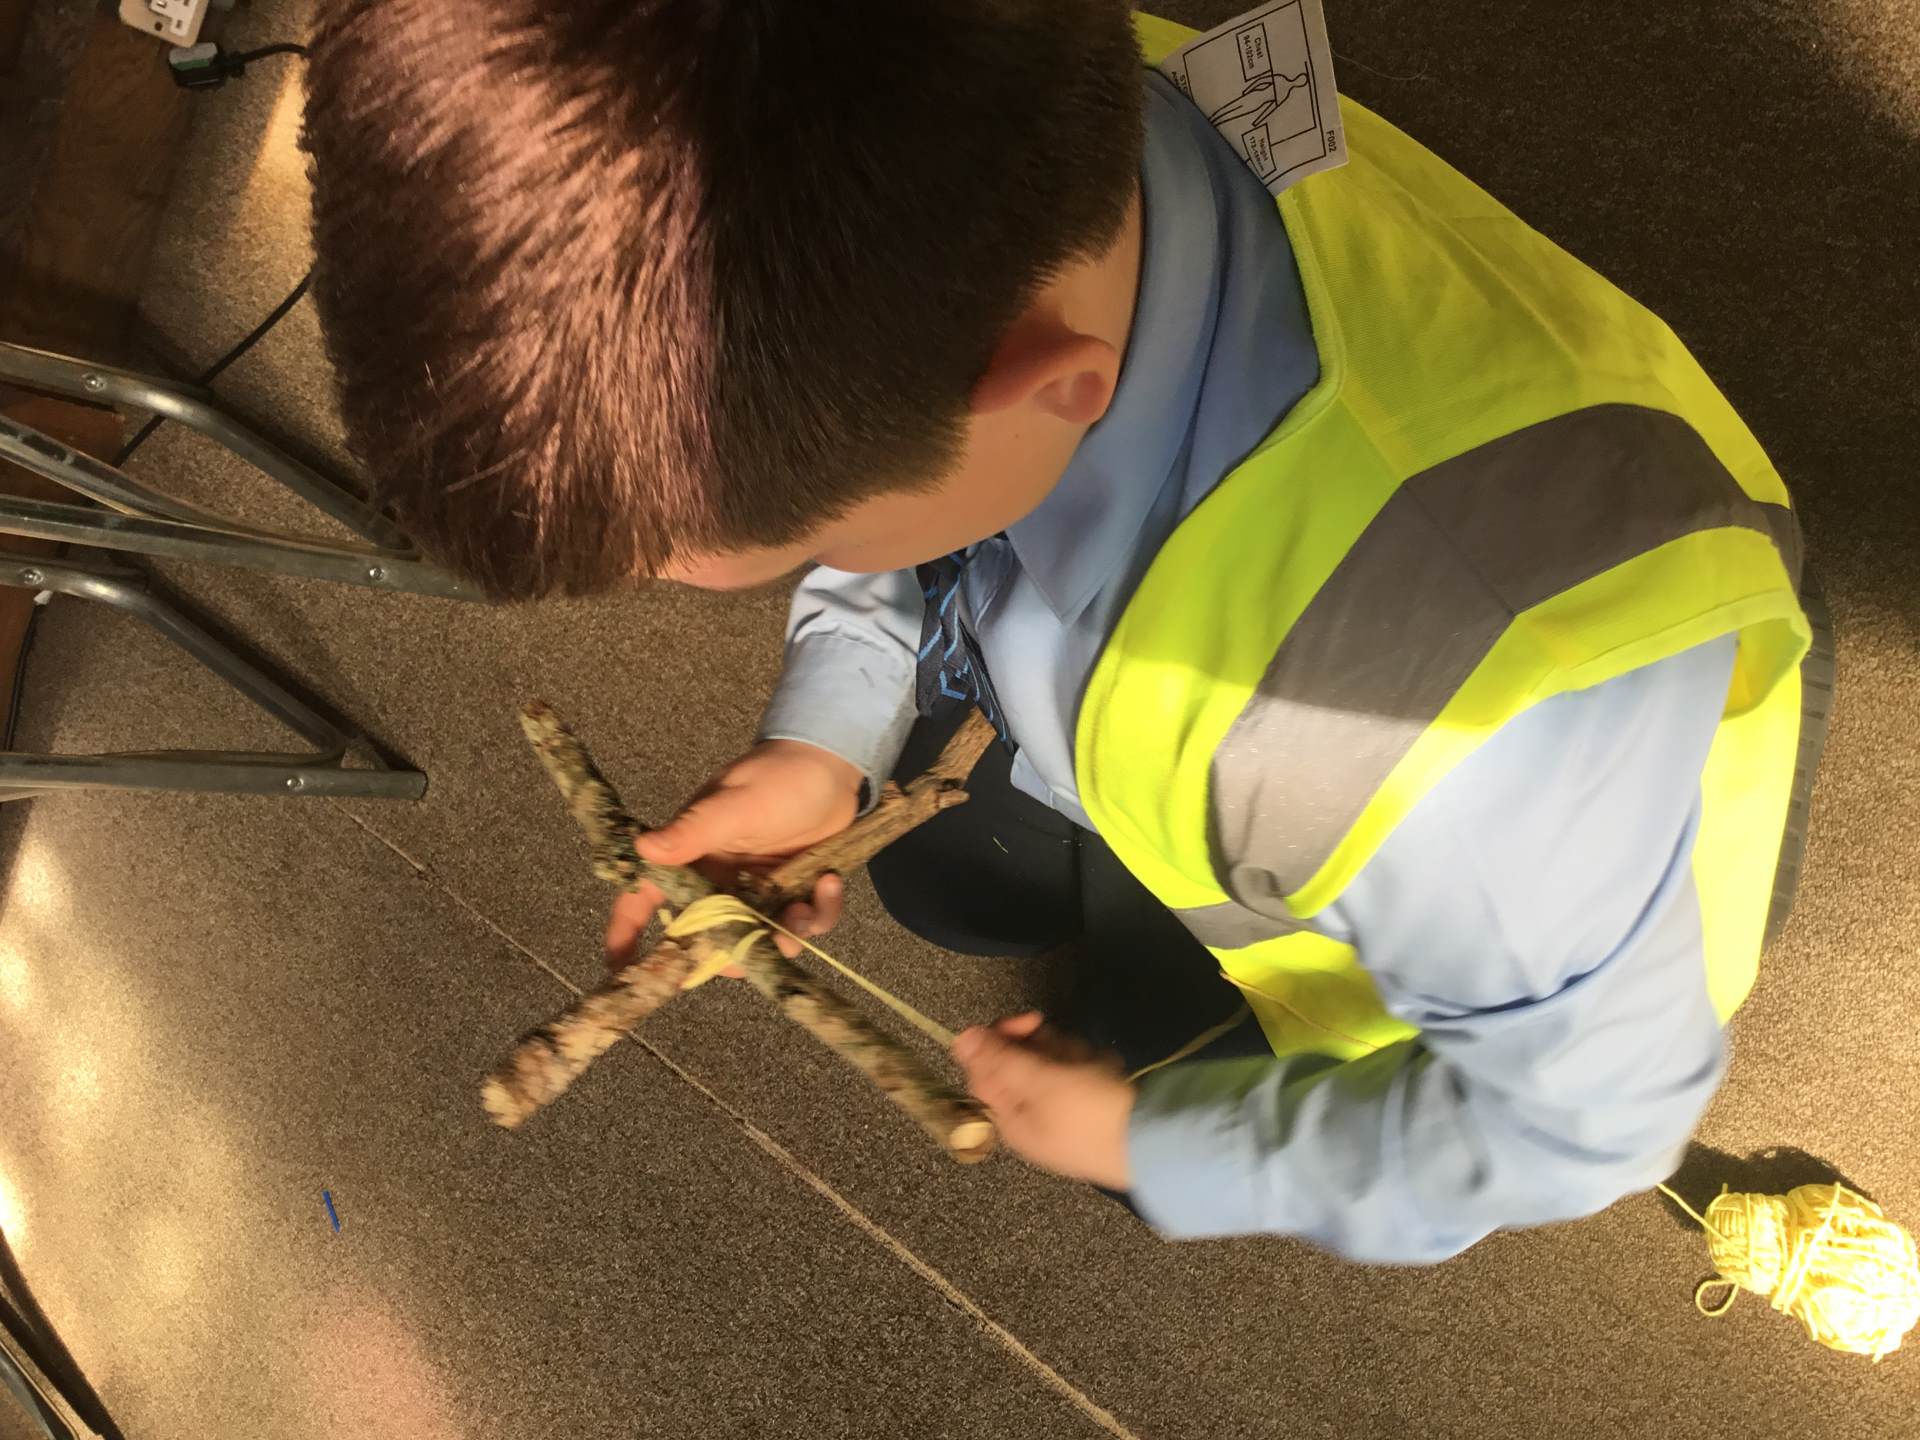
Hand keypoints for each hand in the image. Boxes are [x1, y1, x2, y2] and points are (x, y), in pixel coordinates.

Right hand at [604, 740, 863, 970]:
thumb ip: (692, 831)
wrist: (832, 766)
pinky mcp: (795, 895)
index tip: (619, 971)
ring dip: (784, 937)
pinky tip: (830, 883)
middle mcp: (720, 883)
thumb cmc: (776, 777)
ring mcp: (759, 894)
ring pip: (761, 942)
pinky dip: (819, 914)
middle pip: (708, 940)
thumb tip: (641, 848)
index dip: (627, 934)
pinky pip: (803, 925)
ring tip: (803, 911)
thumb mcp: (733, 804)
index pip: (647, 898)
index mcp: (691, 859)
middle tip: (758, 947)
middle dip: (734, 954)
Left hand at [952, 1013, 1135, 1190]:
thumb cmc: (1090, 1114)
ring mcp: (1063, 1112)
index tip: (1030, 1021)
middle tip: (1069, 1054)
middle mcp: (1030, 1117)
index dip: (1001, 1037)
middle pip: (1019, 1061)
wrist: (1157, 1144)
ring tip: (1095, 1068)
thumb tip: (958, 1039)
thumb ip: (997, 1060)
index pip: (985, 1068)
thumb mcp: (1038, 1082)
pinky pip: (1081, 1073)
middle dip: (1046, 1048)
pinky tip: (1110, 1074)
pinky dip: (1094, 1066)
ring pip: (1052, 1062)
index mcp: (1009, 1119)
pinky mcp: (1092, 1106)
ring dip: (1072, 1055)